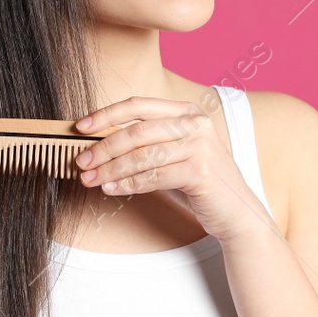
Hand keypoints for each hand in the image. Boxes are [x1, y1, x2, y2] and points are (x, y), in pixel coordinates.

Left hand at [74, 96, 262, 241]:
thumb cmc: (200, 181)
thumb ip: (146, 143)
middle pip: (136, 132)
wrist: (237, 211)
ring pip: (142, 156)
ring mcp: (201, 146)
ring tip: (92, 180)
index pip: (139, 105)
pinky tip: (113, 189)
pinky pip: (154, 177)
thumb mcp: (174, 153)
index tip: (81, 127)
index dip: (106, 114)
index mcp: (188, 111)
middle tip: (81, 162)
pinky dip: (128, 184)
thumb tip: (100, 143)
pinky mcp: (200, 171)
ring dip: (111, 169)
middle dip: (103, 148)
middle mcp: (196, 124)